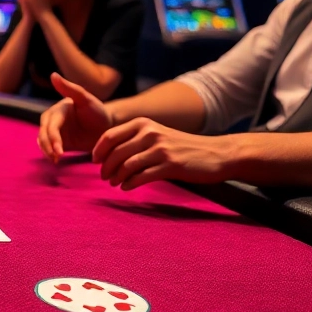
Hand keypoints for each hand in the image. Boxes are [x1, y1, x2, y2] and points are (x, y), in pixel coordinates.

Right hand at [37, 73, 113, 162]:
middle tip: (57, 159)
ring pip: (43, 143)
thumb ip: (70, 88)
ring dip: (47, 152)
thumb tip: (53, 75)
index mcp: (57, 110)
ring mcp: (55, 132)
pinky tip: (56, 161)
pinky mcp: (59, 143)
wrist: (106, 126)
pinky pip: (49, 149)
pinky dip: (50, 155)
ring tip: (56, 161)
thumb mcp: (86, 99)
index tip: (59, 151)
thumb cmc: (97, 110)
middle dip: (48, 147)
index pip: (51, 126)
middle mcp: (52, 121)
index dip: (53, 138)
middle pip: (43, 135)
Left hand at [92, 119, 239, 189]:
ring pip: (127, 166)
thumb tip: (108, 153)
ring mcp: (161, 149)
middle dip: (106, 167)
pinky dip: (130, 184)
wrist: (216, 153)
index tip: (95, 161)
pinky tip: (126, 188)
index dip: (99, 150)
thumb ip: (135, 139)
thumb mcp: (157, 135)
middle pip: (116, 153)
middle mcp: (150, 133)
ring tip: (114, 183)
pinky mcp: (171, 166)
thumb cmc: (182, 147)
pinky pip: (142, 177)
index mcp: (144, 124)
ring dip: (116, 177)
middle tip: (104, 177)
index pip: (109, 136)